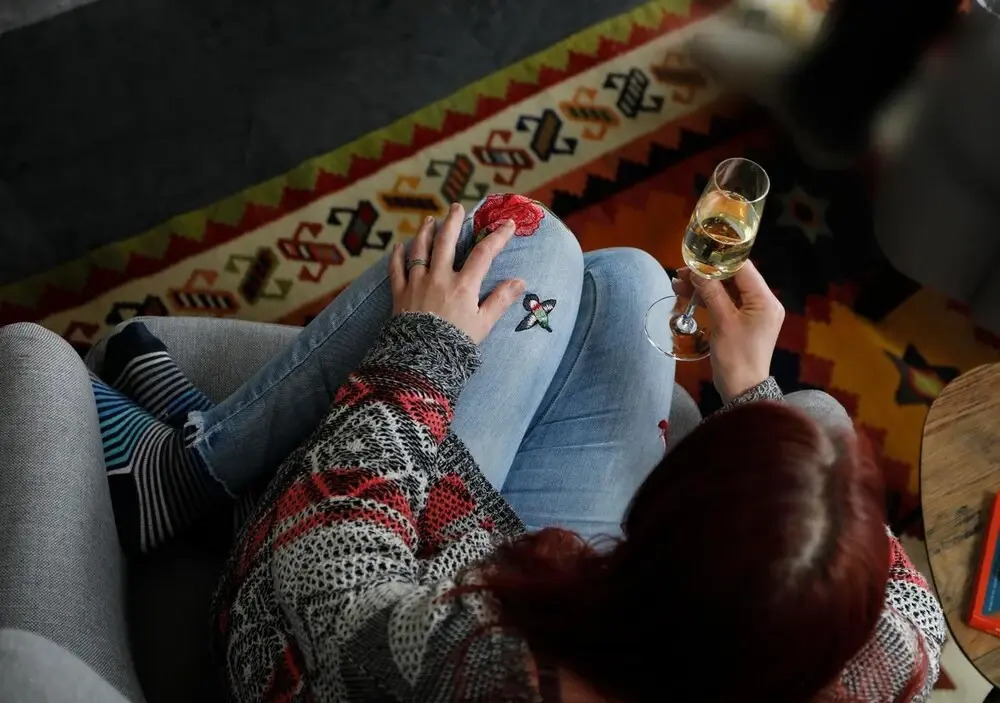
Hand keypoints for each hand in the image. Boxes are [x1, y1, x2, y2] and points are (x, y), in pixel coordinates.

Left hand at [389, 203, 525, 343]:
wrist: (421, 359)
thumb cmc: (455, 344)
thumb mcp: (483, 325)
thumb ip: (500, 301)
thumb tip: (520, 281)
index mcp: (463, 285)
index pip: (484, 254)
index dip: (497, 237)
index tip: (507, 224)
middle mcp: (439, 277)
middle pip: (446, 241)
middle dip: (453, 222)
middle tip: (457, 207)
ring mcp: (417, 283)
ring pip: (420, 249)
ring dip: (425, 232)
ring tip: (429, 220)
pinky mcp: (400, 293)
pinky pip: (396, 269)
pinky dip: (397, 256)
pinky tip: (398, 246)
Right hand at [672, 261, 783, 401]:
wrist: (742, 390)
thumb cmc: (736, 357)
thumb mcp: (722, 322)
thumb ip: (711, 292)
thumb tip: (696, 270)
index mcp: (765, 300)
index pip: (744, 268)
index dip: (721, 258)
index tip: (698, 253)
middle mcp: (763, 302)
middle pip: (734, 277)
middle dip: (708, 273)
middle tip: (683, 270)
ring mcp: (754, 312)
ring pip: (727, 290)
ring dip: (704, 286)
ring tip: (678, 282)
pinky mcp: (744, 321)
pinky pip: (726, 303)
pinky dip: (708, 298)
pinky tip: (687, 294)